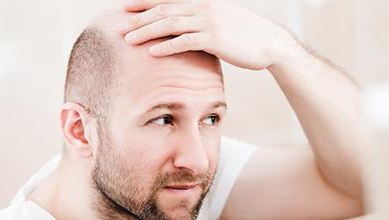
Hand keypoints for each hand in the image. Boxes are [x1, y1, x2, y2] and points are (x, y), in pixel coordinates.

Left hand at [118, 0, 300, 69]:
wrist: (270, 43)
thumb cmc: (243, 35)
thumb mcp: (220, 18)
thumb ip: (199, 18)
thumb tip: (181, 25)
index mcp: (202, 1)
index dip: (144, 1)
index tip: (124, 6)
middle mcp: (203, 6)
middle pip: (163, 9)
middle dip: (138, 17)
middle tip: (118, 24)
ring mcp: (209, 21)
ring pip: (170, 23)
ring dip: (146, 31)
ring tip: (127, 39)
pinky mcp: (215, 38)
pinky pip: (184, 41)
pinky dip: (166, 46)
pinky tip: (151, 52)